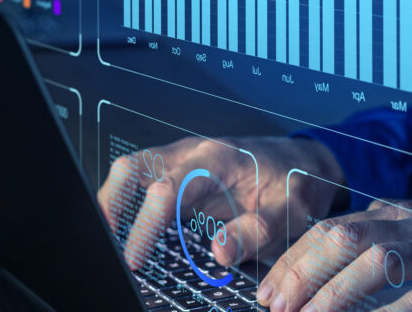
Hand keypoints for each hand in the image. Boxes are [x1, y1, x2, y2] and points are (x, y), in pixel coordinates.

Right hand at [97, 136, 346, 268]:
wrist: (306, 164)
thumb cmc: (297, 185)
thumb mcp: (288, 214)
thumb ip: (256, 232)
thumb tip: (219, 252)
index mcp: (217, 160)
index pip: (167, 189)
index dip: (145, 225)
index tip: (133, 257)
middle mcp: (193, 154)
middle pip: (133, 167)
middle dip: (111, 203)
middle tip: (105, 243)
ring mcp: (184, 161)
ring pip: (132, 170)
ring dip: (114, 202)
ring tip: (110, 239)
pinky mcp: (181, 174)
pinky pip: (144, 181)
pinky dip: (128, 203)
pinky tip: (129, 231)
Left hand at [256, 199, 411, 311]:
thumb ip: (380, 245)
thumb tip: (325, 273)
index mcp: (400, 213)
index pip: (331, 229)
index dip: (293, 262)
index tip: (267, 292)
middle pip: (344, 238)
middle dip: (301, 275)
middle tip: (276, 309)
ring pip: (377, 263)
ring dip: (334, 296)